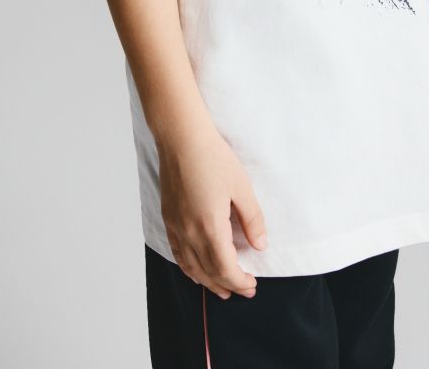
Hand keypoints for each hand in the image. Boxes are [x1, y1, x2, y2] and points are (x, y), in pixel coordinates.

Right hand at [157, 124, 266, 299]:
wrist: (181, 138)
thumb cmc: (213, 158)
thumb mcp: (241, 187)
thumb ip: (252, 220)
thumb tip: (260, 245)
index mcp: (210, 227)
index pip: (226, 269)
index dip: (240, 282)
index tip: (252, 284)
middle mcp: (189, 232)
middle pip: (209, 272)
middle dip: (228, 285)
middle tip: (244, 290)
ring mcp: (176, 226)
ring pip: (191, 266)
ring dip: (208, 281)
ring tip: (222, 289)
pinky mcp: (168, 218)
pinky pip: (177, 253)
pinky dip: (188, 268)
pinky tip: (196, 269)